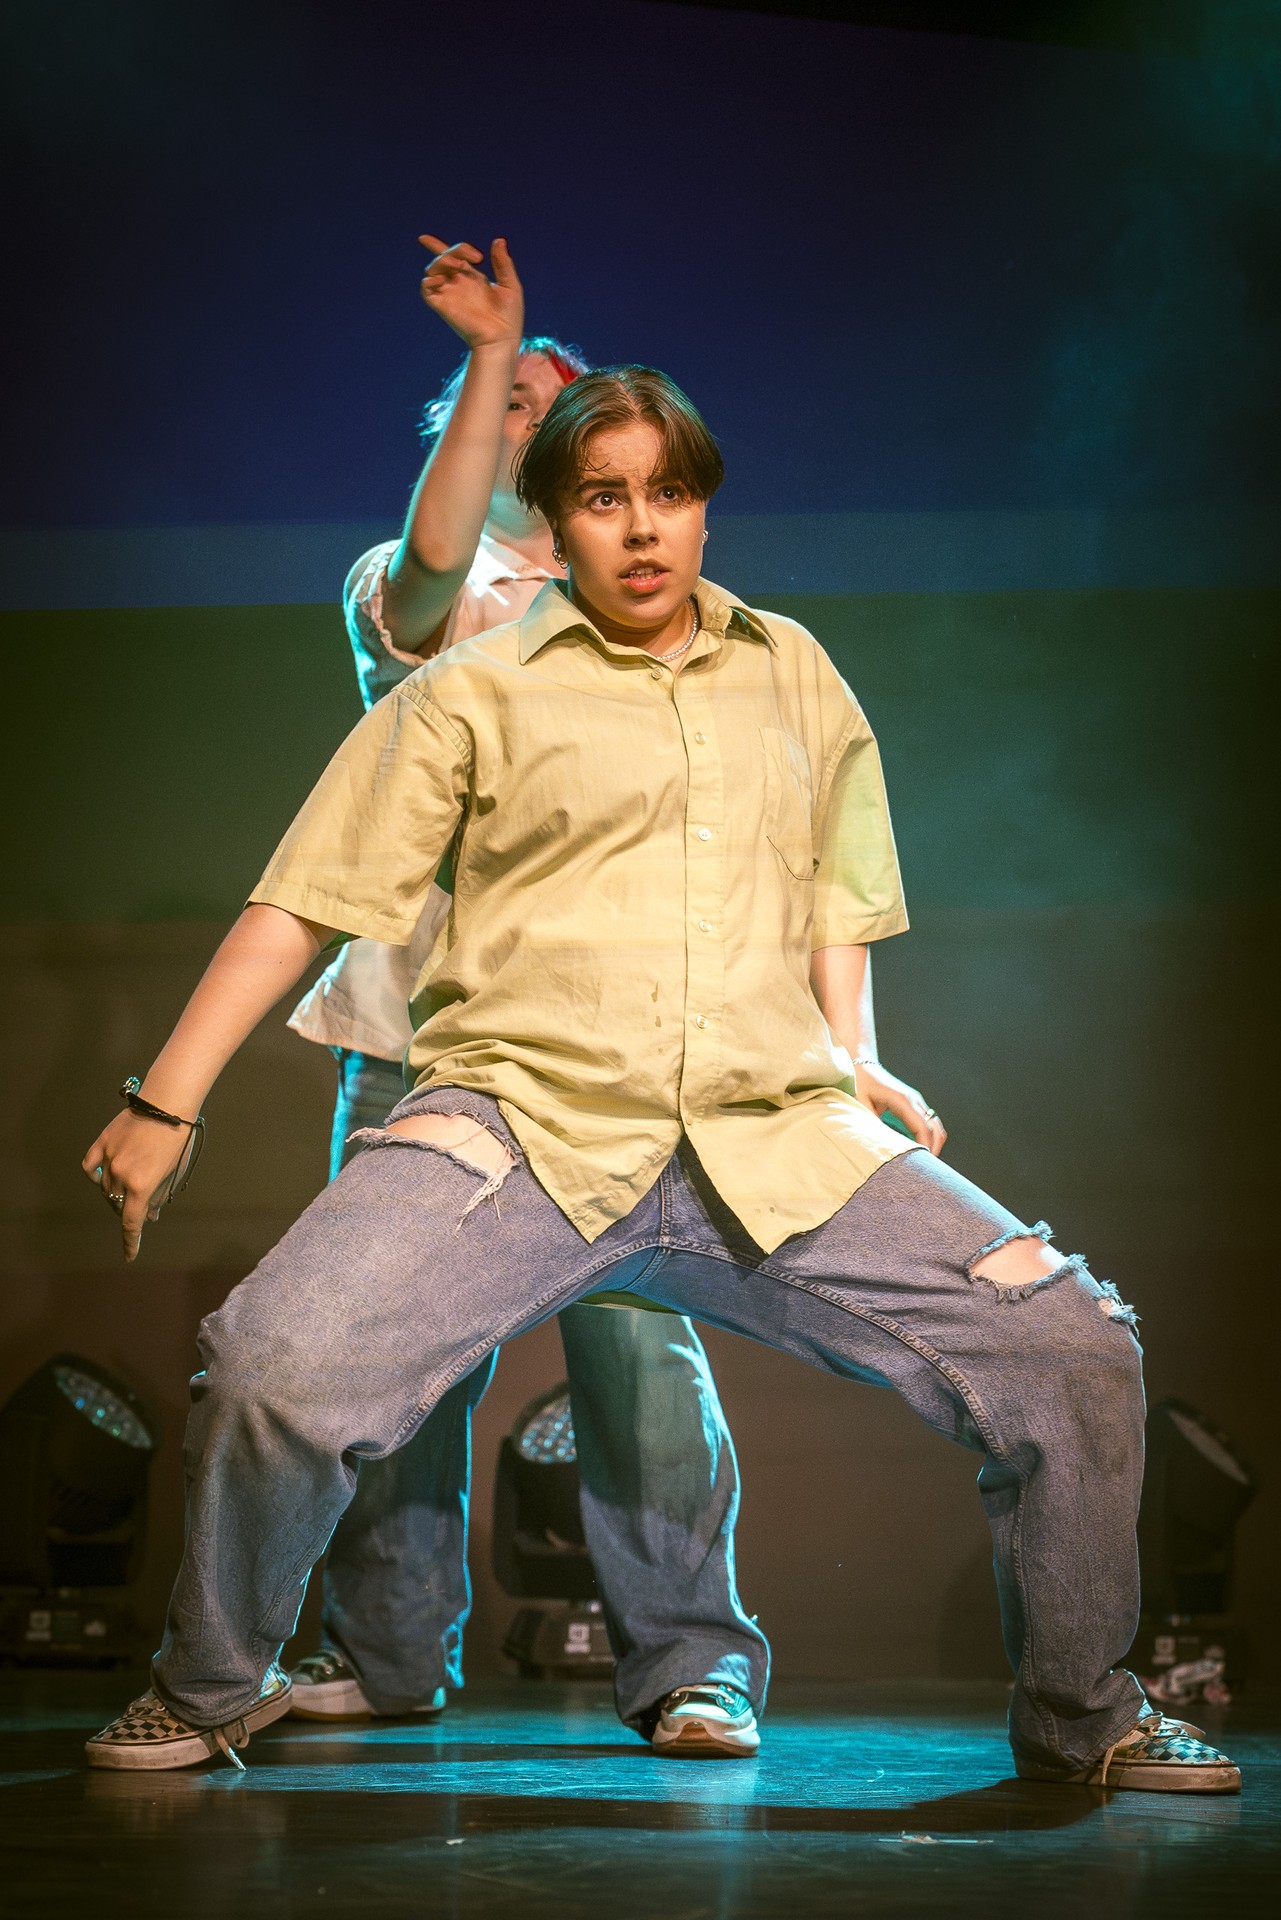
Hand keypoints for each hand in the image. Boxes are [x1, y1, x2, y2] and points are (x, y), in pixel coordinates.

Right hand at [82, 1111, 188, 1263]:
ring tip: (132, 1181)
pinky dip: (97, 1176)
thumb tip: (149, 1215)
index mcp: (142, 1185)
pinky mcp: (102, 1143)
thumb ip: (158, 1196)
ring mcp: (110, 1158)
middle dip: (129, 1208)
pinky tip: (105, 1177)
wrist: (167, 1105)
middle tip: (142, 1203)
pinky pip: (91, 1168)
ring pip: (106, 1188)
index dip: (130, 1242)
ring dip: (117, 1192)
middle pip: (119, 1204)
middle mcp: (122, 1174)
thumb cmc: (177, 1139)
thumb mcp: (173, 1173)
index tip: (130, 1255)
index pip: (132, 1223)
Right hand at [418, 234, 522, 348]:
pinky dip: (429, 280)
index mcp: (472, 278)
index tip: (424, 238)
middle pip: (443, 258)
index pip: (451, 257)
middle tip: (475, 258)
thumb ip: (503, 263)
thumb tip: (499, 240)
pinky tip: (441, 279)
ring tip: (458, 266)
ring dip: (442, 261)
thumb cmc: (509, 318)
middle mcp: (458, 284)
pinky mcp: (442, 305)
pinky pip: (426, 289)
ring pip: (432, 269)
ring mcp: (449, 294)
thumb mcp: (510, 285)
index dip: (436, 245)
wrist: (501, 338)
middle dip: (455, 251)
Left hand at [852, 1061, 946, 1155]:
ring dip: (933, 1142)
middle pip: (935, 1128)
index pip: (922, 1127)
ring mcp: (916, 1101)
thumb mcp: (861, 1102)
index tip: (922, 1162)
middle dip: (934, 1147)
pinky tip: (918, 1148)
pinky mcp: (914, 1104)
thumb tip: (880, 1142)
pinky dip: (929, 1136)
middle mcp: (915, 1100)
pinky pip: (928, 1122)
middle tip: (924, 1166)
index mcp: (903, 1100)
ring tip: (922, 1160)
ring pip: (935, 1125)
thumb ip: (871, 1121)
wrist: (864, 1065)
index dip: (925, 1145)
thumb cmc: (861, 1082)